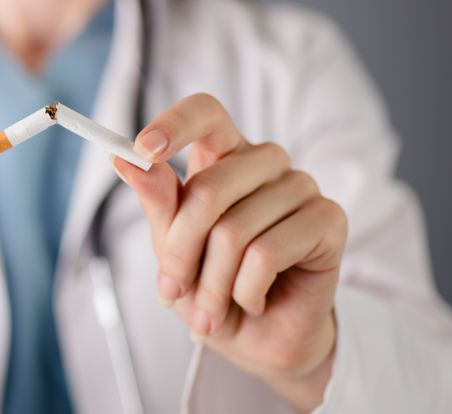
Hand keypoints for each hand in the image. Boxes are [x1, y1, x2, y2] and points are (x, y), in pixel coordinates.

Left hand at [112, 94, 346, 412]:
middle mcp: (265, 162)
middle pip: (210, 188)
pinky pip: (267, 254)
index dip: (174, 124)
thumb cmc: (212, 285)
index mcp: (223, 155)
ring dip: (212, 284)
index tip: (140, 150)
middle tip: (171, 290)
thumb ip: (157, 201)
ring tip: (210, 308)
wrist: (258, 339)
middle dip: (180, 251)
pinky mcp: (329, 219)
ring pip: (234, 231)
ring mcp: (301, 186)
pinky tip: (251, 299)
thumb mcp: (172, 247)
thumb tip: (122, 159)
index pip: (205, 112)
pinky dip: (246, 290)